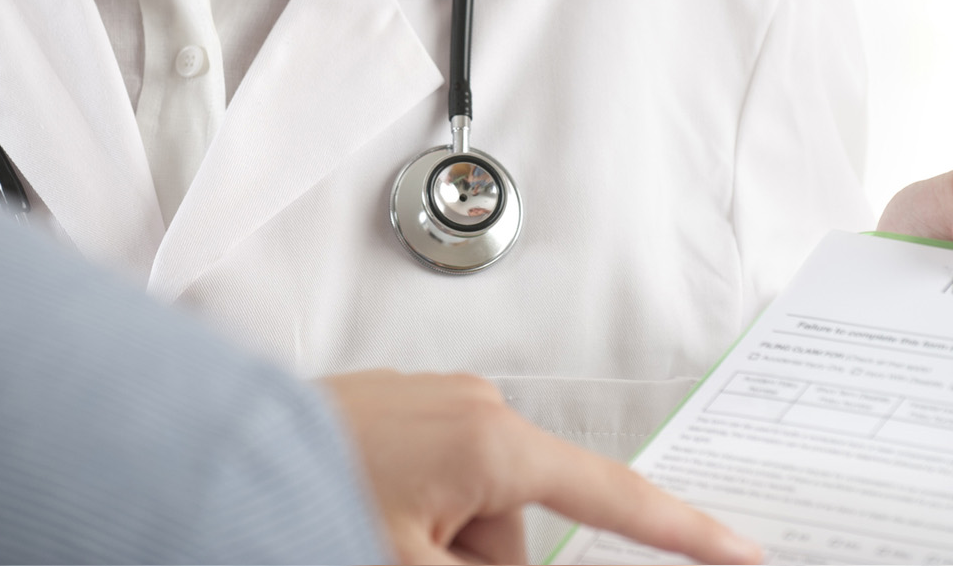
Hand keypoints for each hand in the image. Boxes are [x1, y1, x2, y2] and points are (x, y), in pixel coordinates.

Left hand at [323, 369, 761, 564]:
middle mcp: (472, 406)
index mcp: (489, 441)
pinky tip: (359, 512)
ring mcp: (431, 402)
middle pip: (518, 530)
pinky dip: (411, 517)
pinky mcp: (398, 408)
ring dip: (432, 548)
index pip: (613, 497)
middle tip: (397, 555)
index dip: (683, 534)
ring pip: (472, 513)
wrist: (207, 454)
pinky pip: (436, 481)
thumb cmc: (300, 502)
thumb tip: (523, 556)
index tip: (744, 553)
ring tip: (361, 532)